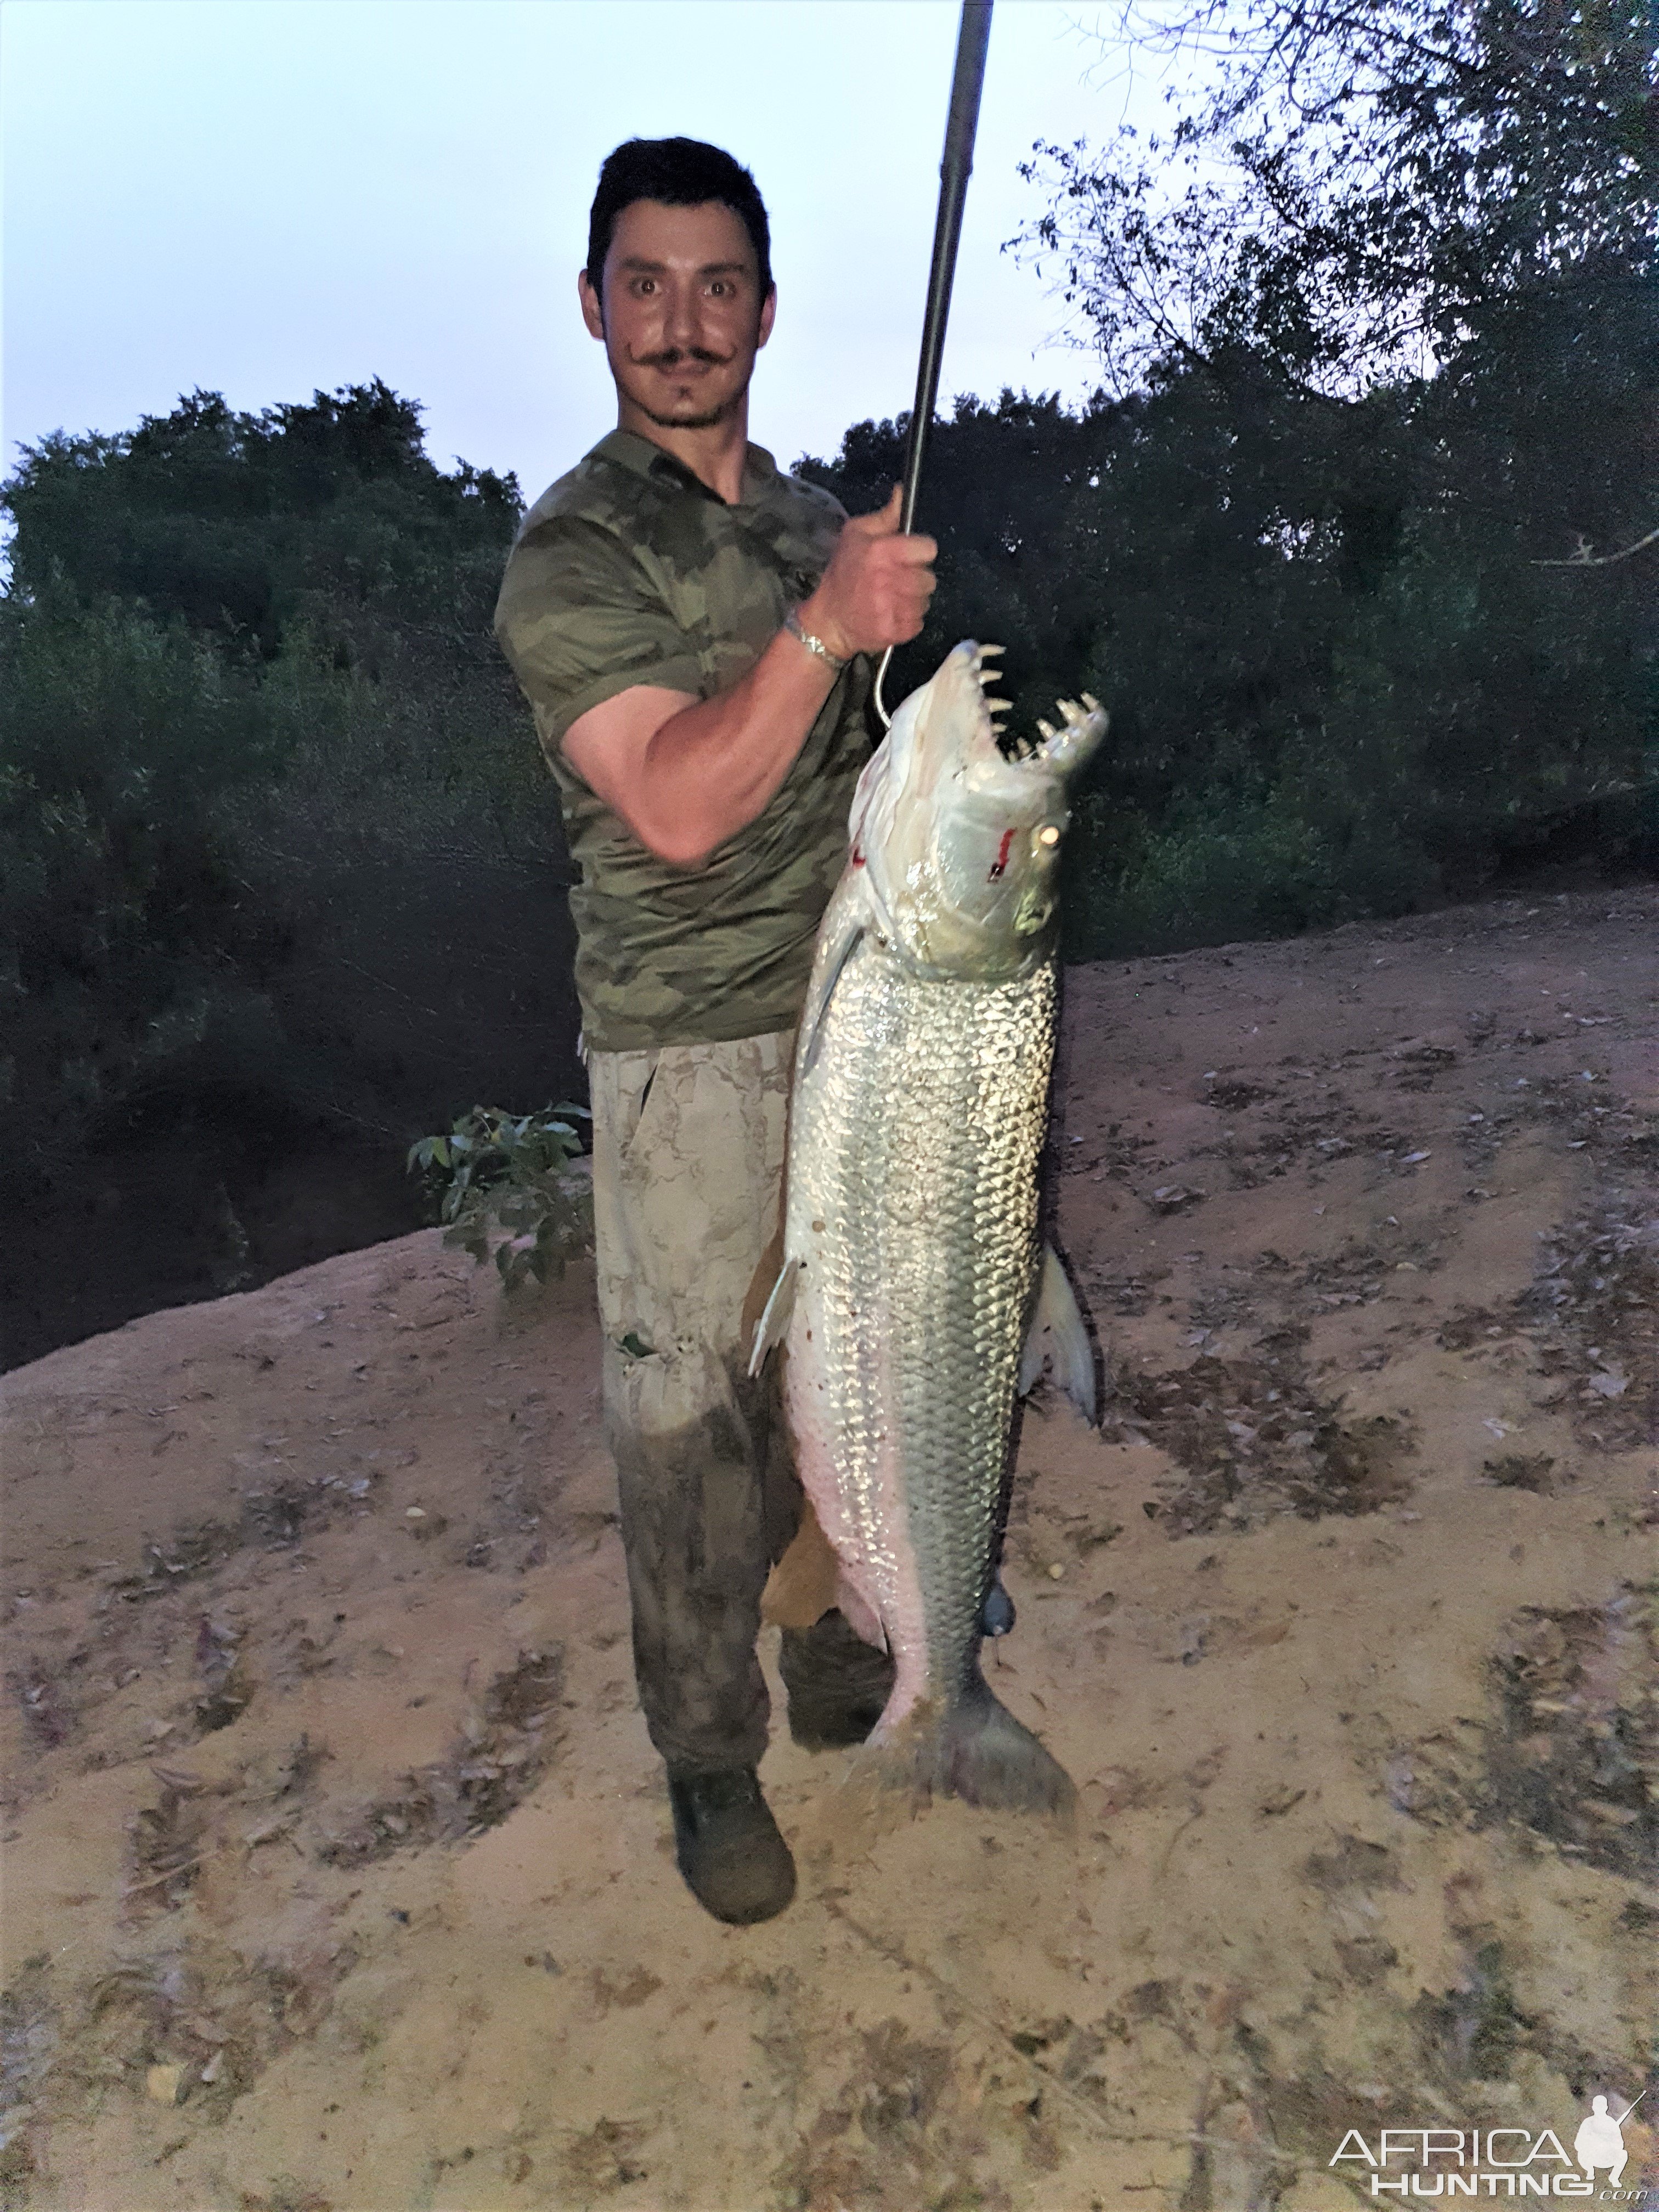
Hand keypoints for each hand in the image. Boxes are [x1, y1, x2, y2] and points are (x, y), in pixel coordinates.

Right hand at [798, 485, 935, 661]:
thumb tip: (902, 493)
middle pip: (929, 578)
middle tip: (896, 580)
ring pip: (925, 601)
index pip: (928, 549)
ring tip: (891, 598)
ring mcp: (891, 608)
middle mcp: (888, 579)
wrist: (828, 620)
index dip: (920, 552)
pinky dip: (907, 620)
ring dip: (912, 600)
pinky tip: (890, 614)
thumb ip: (885, 516)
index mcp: (881, 551)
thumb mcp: (855, 534)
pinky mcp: (893, 630)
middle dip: (916, 579)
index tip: (909, 556)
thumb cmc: (842, 574)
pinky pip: (917, 622)